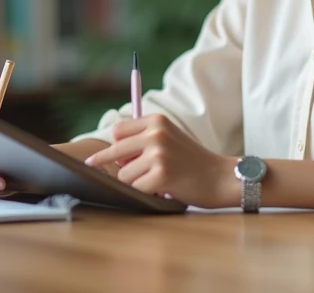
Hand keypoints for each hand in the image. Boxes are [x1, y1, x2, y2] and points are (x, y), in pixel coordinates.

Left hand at [83, 114, 237, 207]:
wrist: (220, 177)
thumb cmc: (192, 161)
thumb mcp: (170, 138)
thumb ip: (143, 140)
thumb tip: (107, 154)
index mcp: (157, 120)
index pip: (118, 130)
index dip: (115, 145)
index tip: (106, 156)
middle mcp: (156, 133)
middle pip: (115, 150)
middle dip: (108, 164)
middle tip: (93, 165)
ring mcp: (158, 154)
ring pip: (123, 175)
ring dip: (133, 183)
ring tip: (154, 182)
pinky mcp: (161, 175)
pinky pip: (135, 189)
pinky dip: (143, 193)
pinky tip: (160, 190)